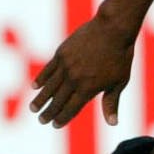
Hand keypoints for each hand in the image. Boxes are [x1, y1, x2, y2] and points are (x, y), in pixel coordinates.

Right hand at [30, 11, 137, 126]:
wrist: (113, 28)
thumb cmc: (120, 56)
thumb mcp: (119, 81)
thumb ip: (111, 102)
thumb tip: (113, 123)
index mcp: (88, 88)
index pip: (71, 108)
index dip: (62, 118)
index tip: (54, 125)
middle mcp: (74, 79)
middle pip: (58, 100)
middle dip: (49, 112)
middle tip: (41, 120)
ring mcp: (66, 65)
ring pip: (50, 86)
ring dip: (41, 98)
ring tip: (33, 108)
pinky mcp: (62, 53)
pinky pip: (48, 69)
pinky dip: (41, 78)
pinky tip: (35, 86)